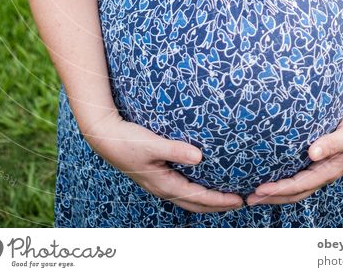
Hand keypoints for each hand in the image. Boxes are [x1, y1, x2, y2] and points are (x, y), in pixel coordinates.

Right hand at [83, 108, 244, 213]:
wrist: (104, 137)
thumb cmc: (127, 140)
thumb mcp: (152, 144)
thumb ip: (175, 150)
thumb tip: (200, 157)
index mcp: (164, 183)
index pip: (198, 197)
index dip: (220, 200)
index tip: (239, 200)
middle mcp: (162, 187)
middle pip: (195, 204)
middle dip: (217, 205)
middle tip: (238, 202)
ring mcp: (158, 183)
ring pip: (187, 198)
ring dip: (206, 200)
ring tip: (223, 196)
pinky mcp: (154, 175)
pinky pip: (180, 188)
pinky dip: (195, 191)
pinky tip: (199, 181)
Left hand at [246, 94, 342, 205]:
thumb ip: (331, 143)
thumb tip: (312, 153)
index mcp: (329, 170)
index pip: (299, 186)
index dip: (279, 190)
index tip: (258, 190)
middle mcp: (323, 171)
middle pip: (295, 191)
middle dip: (272, 196)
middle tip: (248, 198)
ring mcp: (321, 165)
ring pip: (296, 183)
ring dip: (276, 189)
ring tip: (255, 190)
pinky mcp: (318, 156)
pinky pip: (298, 170)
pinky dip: (283, 174)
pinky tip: (269, 169)